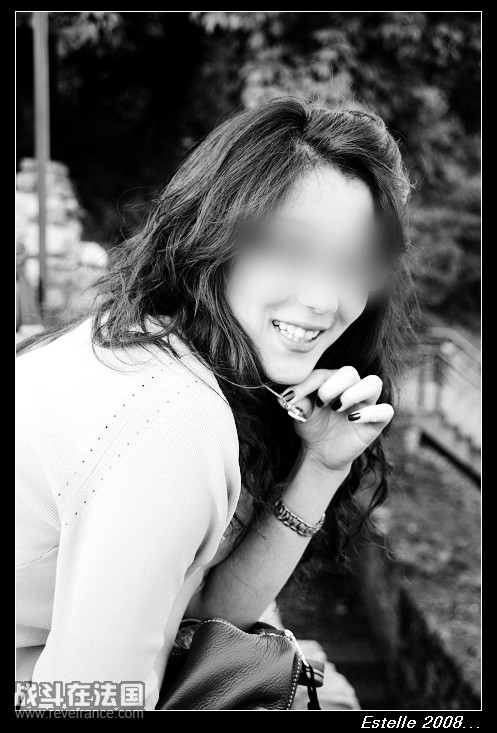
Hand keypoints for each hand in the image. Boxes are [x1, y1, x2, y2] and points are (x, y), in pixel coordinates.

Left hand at [278, 367, 393, 472]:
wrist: (321, 453)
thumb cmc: (312, 426)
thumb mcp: (301, 414)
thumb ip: (297, 402)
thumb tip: (287, 397)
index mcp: (333, 381)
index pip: (324, 373)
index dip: (307, 383)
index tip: (291, 397)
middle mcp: (352, 388)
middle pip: (350, 372)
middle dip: (333, 385)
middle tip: (320, 402)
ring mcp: (366, 404)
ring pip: (374, 383)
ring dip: (354, 393)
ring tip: (337, 407)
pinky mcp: (376, 422)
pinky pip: (385, 411)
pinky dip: (370, 413)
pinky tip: (351, 420)